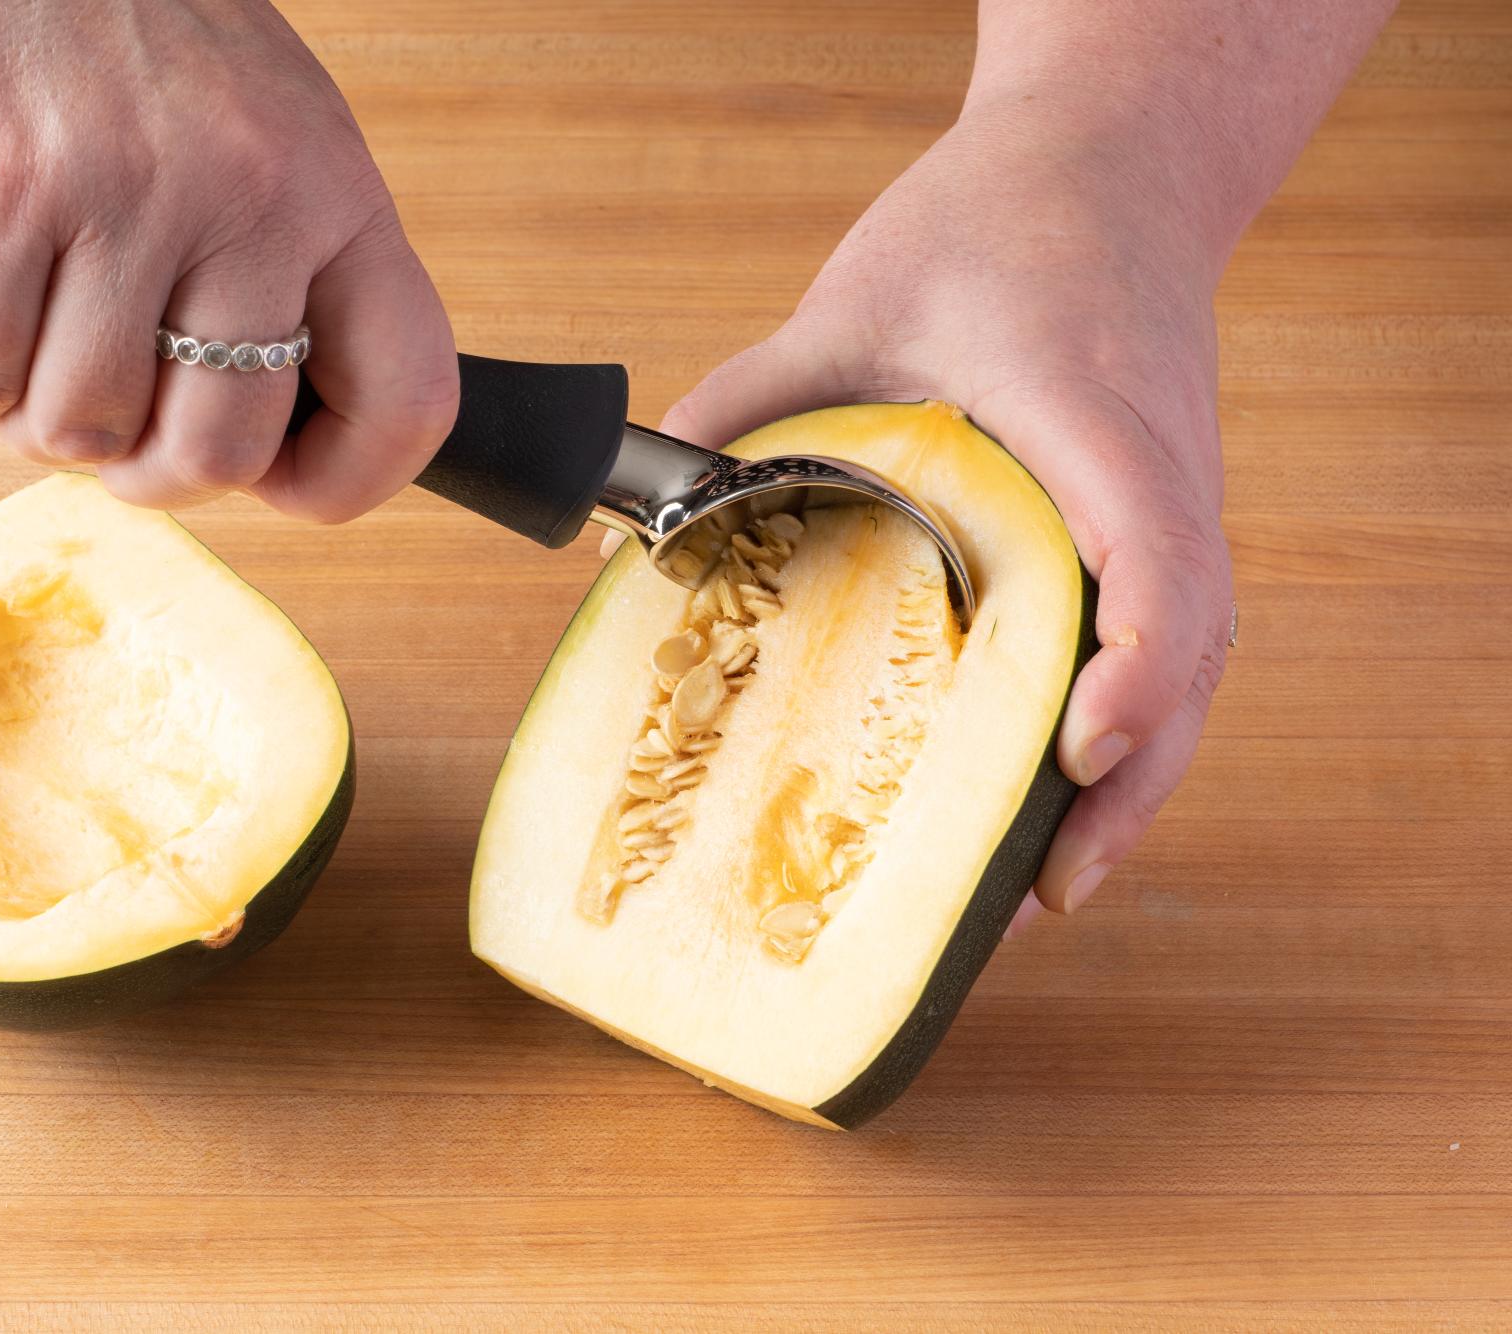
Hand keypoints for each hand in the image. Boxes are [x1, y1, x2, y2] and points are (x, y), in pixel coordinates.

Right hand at [0, 0, 458, 519]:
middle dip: (148, 474)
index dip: (347, 482)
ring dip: (39, 421)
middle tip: (114, 424)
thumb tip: (271, 443)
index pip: (410, 396)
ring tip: (33, 341)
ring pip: (83, 430)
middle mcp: (252, 200)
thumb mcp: (267, 133)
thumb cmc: (134, 33)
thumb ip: (286, 270)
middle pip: (217, 452)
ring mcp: (125, 198)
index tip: (280, 486)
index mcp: (338, 194)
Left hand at [617, 103, 1235, 927]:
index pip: (1151, 548)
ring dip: (1137, 776)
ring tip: (1049, 883)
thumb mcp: (851, 303)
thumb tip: (634, 535)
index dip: (1131, 660)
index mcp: (1096, 412)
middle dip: (1132, 778)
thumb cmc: (991, 226)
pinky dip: (1126, 721)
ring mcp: (1179, 499)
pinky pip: (1164, 636)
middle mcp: (1164, 471)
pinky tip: (1057, 792)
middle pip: (1190, 643)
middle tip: (1044, 890)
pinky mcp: (1160, 519)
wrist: (1112, 166)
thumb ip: (745, 406)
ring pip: (1191, 658)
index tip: (1079, 749)